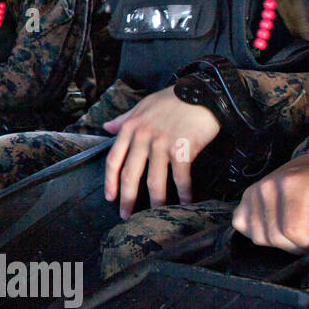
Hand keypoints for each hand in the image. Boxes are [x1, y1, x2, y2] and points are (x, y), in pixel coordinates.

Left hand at [102, 87, 221, 217]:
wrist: (202, 93)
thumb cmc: (172, 99)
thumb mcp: (143, 106)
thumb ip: (124, 120)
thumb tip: (106, 127)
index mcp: (130, 128)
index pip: (114, 160)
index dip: (110, 181)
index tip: (109, 197)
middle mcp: (143, 138)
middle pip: (130, 175)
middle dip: (127, 198)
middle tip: (126, 216)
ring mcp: (162, 144)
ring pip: (154, 181)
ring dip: (156, 202)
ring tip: (155, 216)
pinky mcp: (183, 150)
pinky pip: (181, 178)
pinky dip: (184, 194)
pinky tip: (186, 204)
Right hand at [234, 153, 308, 252]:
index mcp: (293, 185)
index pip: (292, 232)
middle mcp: (267, 187)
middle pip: (274, 237)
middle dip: (295, 244)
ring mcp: (253, 192)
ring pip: (258, 236)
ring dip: (278, 240)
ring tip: (296, 229)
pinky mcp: (244, 198)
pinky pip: (242, 226)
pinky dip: (258, 232)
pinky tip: (276, 225)